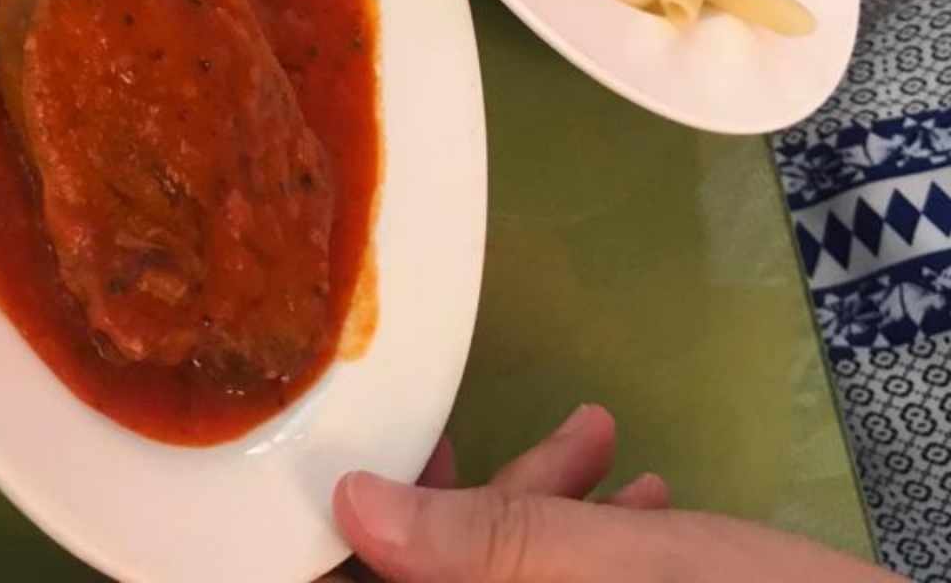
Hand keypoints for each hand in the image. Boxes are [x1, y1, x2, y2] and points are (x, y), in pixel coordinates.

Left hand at [329, 404, 897, 581]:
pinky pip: (570, 580)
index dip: (345, 545)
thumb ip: (477, 543)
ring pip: (510, 570)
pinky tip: (642, 483)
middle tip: (464, 421)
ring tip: (591, 429)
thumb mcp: (602, 571)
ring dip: (538, 499)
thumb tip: (350, 504)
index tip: (350, 455)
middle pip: (438, 578)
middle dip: (457, 499)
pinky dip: (591, 532)